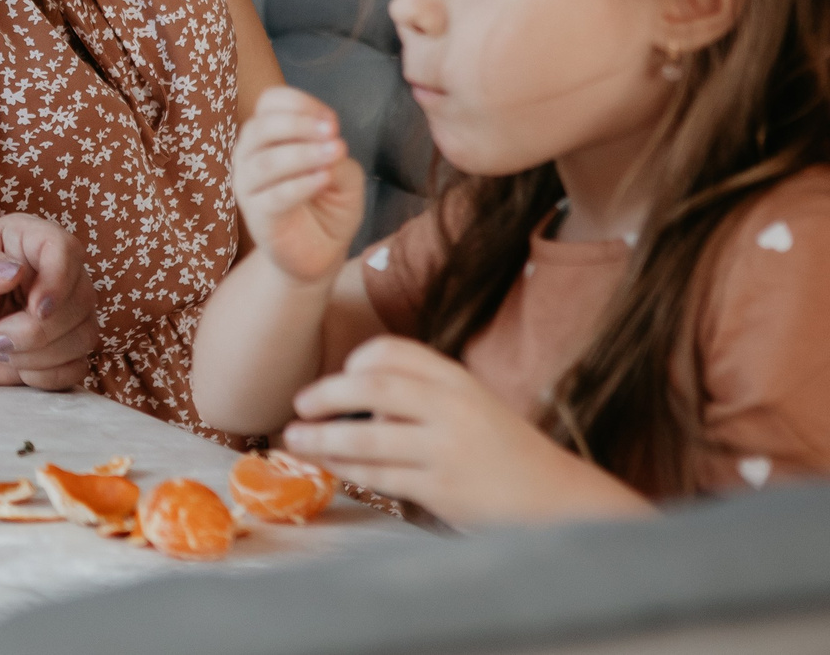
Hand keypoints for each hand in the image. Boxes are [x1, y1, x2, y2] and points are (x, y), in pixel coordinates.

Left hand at [0, 214, 97, 390]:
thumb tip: (15, 270)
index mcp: (23, 241)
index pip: (64, 248)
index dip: (58, 279)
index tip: (34, 307)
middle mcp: (52, 273)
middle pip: (81, 298)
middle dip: (38, 329)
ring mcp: (64, 314)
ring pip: (85, 335)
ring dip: (39, 354)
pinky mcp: (66, 351)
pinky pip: (78, 367)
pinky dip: (45, 375)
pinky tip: (15, 366)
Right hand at [235, 86, 363, 285]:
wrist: (320, 251)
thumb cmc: (328, 204)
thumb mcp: (344, 172)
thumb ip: (335, 154)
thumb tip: (328, 146)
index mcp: (268, 135)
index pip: (270, 102)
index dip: (299, 103)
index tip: (331, 121)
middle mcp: (250, 155)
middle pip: (261, 127)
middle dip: (299, 125)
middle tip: (332, 132)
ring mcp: (248, 186)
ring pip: (265, 162)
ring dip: (302, 154)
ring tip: (334, 154)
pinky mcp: (256, 216)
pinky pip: (274, 196)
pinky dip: (301, 184)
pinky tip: (324, 179)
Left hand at [284, 335, 650, 525]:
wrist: (556, 498)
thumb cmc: (502, 450)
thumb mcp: (470, 404)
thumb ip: (422, 394)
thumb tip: (349, 393)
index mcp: (456, 379)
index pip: (394, 351)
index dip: (356, 361)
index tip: (338, 376)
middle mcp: (451, 406)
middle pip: (373, 387)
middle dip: (326, 393)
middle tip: (299, 404)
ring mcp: (447, 448)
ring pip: (367, 435)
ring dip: (322, 438)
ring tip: (294, 439)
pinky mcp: (442, 488)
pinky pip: (379, 474)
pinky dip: (347, 468)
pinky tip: (329, 467)